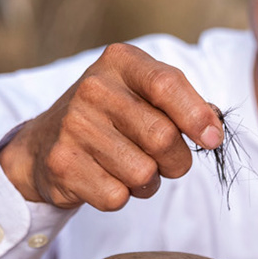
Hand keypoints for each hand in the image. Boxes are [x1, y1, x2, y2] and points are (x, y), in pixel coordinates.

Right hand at [0, 43, 223, 211]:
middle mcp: (93, 88)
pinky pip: (116, 197)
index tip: (212, 140)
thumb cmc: (111, 118)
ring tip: (130, 168)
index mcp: (120, 61)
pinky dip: (122, 196)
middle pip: (162, 138)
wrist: (44, 143)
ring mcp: (74, 126)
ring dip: (148, 182)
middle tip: (167, 162)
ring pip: (142, 174)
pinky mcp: (63, 164)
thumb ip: (183, 104)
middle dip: (176, 161)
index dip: (196, 116)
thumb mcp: (143, 93)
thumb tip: (213, 131)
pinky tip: (106, 178)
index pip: (166, 85)